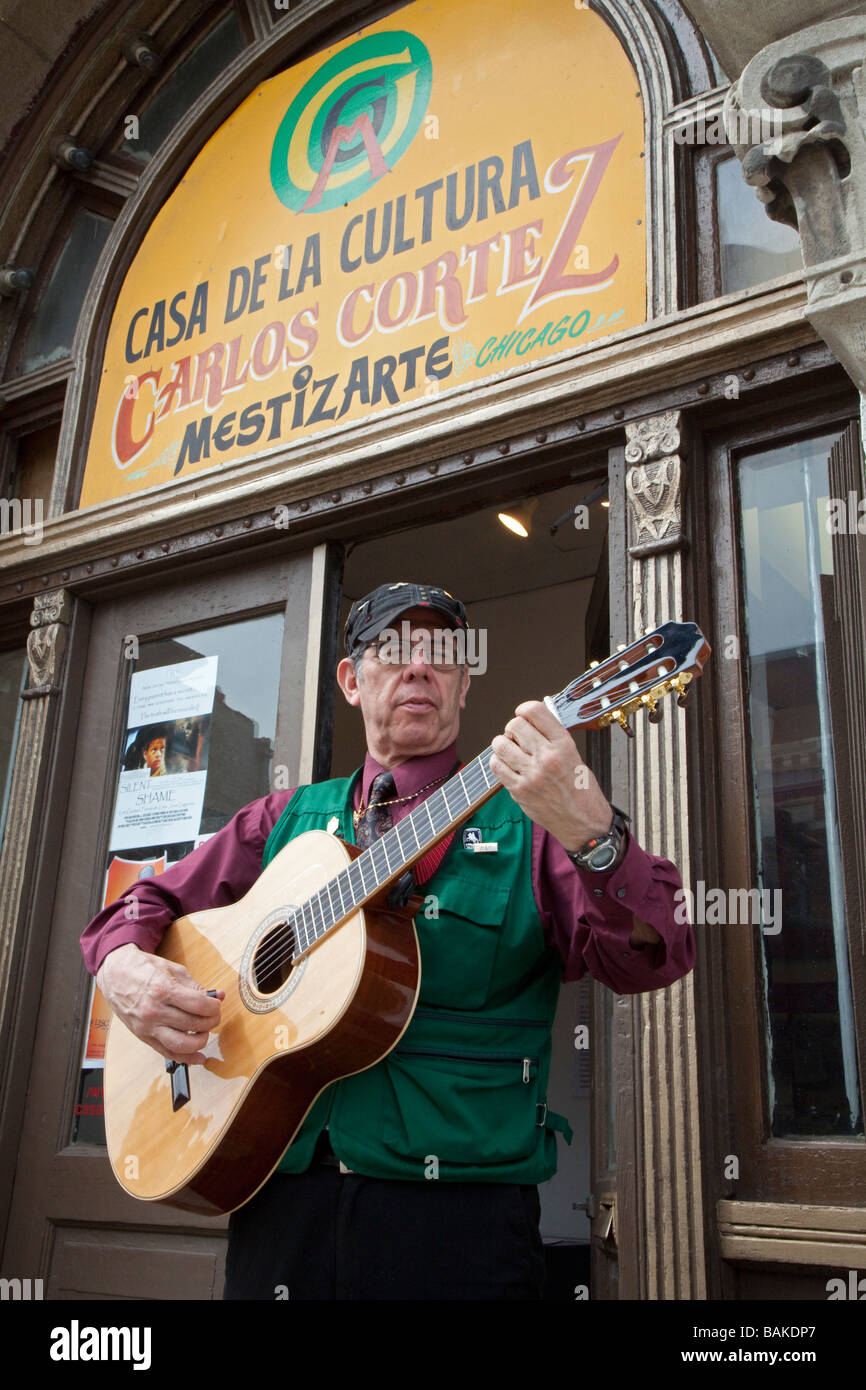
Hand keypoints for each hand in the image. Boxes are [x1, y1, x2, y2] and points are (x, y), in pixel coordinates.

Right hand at [97, 942, 223, 1063]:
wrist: (115, 974)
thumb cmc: (143, 969)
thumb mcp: (172, 970)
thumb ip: (195, 986)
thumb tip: (217, 997)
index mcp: (163, 990)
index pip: (199, 1005)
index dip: (214, 1007)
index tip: (217, 1004)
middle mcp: (154, 1011)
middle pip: (193, 1024)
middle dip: (211, 1021)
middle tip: (214, 1016)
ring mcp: (147, 1027)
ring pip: (182, 1044)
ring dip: (201, 1041)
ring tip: (205, 1031)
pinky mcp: (143, 1037)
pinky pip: (167, 1053)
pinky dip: (186, 1058)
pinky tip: (199, 1057)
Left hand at [490, 700, 612, 850]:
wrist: (583, 822)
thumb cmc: (581, 790)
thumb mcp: (575, 755)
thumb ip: (552, 737)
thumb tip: (531, 721)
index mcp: (564, 744)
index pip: (534, 711)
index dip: (524, 710)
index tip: (523, 715)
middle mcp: (547, 757)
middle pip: (514, 725)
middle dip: (514, 729)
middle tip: (519, 738)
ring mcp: (531, 775)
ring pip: (500, 744)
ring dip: (503, 745)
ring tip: (512, 752)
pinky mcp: (519, 790)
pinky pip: (496, 766)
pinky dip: (499, 762)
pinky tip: (508, 766)